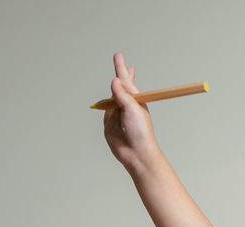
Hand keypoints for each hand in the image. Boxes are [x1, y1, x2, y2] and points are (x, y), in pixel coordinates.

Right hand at [102, 52, 160, 171]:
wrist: (135, 153)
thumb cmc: (140, 132)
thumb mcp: (132, 109)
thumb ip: (122, 95)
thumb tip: (115, 81)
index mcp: (136, 101)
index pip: (127, 80)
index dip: (122, 68)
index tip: (119, 56)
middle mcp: (127, 106)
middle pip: (120, 87)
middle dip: (121, 75)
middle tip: (120, 61)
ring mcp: (117, 114)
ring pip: (111, 98)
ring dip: (113, 90)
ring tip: (117, 80)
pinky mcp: (109, 123)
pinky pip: (104, 111)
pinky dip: (104, 106)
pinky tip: (106, 105)